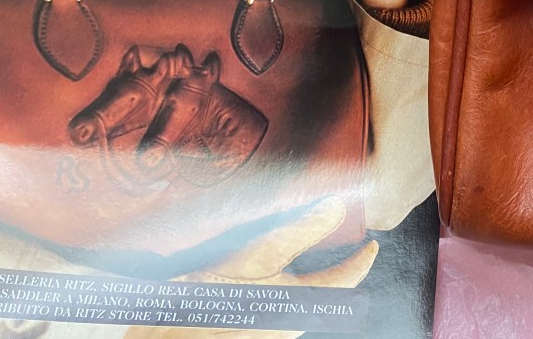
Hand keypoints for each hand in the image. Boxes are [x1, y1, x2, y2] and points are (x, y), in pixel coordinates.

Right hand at [122, 196, 377, 338]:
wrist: (160, 335)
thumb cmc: (206, 299)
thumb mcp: (255, 255)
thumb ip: (299, 231)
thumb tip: (335, 206)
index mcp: (299, 306)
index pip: (345, 280)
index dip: (362, 259)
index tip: (372, 244)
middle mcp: (289, 323)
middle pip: (323, 291)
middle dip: (331, 267)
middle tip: (331, 238)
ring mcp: (268, 329)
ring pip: (297, 299)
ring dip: (300, 277)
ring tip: (289, 248)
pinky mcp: (248, 329)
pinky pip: (273, 305)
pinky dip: (274, 286)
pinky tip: (254, 272)